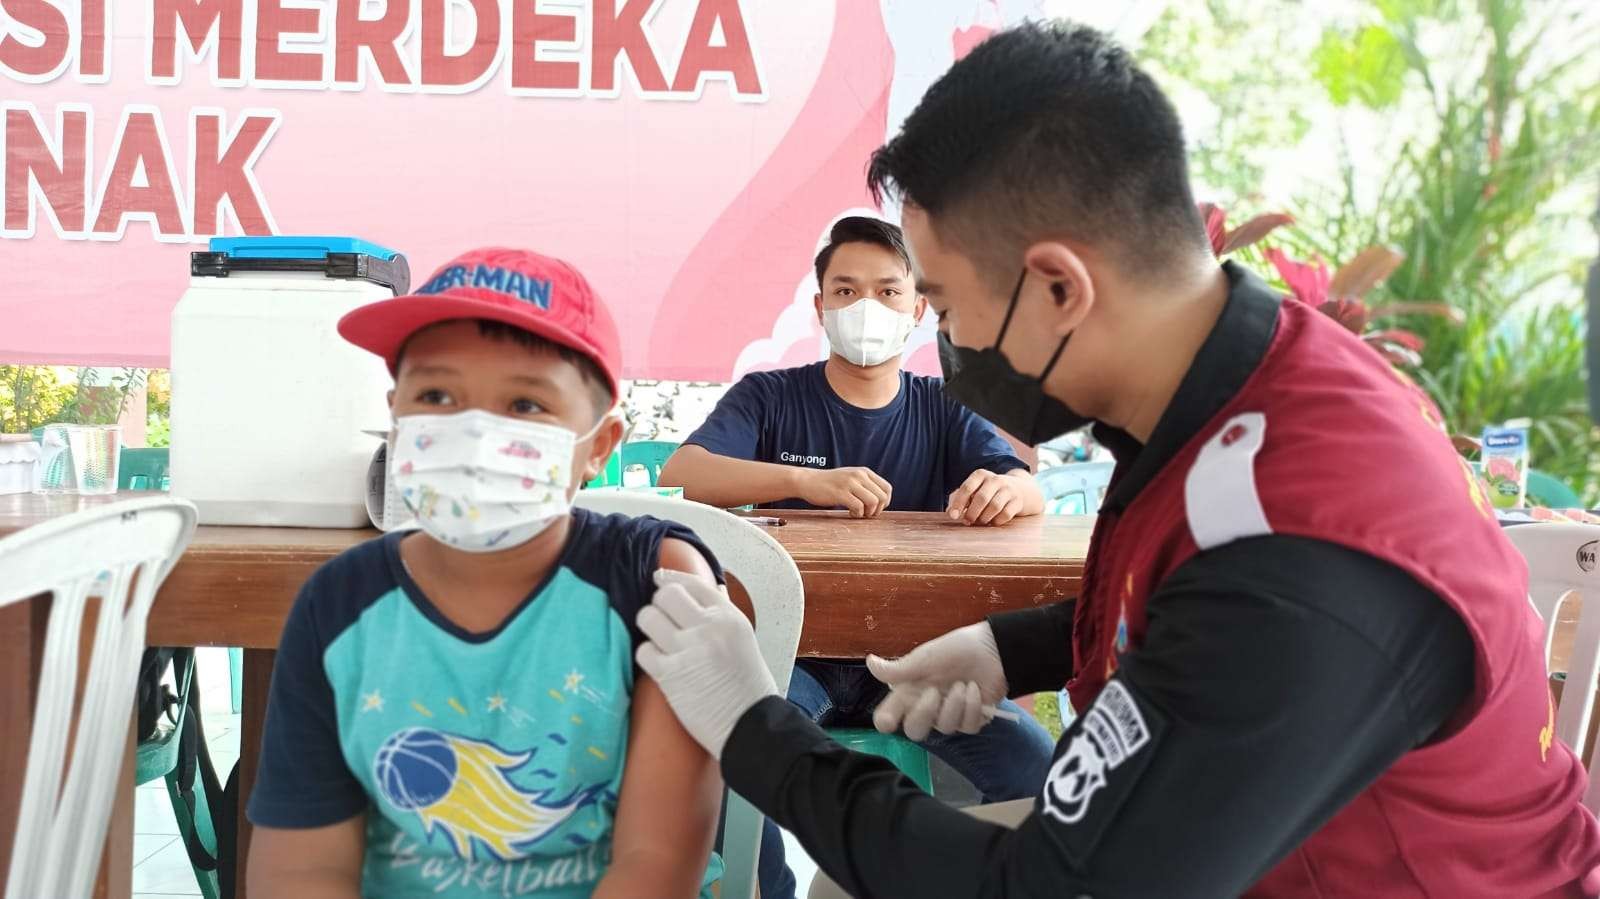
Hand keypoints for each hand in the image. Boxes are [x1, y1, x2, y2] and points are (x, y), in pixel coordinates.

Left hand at [636, 570, 778, 758]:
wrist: (749, 726)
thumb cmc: (749, 687)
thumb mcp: (744, 640)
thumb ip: (723, 615)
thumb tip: (708, 590)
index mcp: (729, 618)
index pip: (693, 583)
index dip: (670, 578)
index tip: (658, 579)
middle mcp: (708, 628)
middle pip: (666, 595)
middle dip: (658, 603)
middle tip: (661, 617)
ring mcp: (687, 650)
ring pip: (648, 617)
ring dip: (648, 626)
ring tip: (657, 638)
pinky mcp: (670, 675)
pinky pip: (643, 651)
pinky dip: (647, 655)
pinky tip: (658, 663)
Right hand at [798, 466, 891, 517]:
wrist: (808, 481)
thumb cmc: (830, 483)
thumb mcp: (851, 477)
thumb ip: (865, 485)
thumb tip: (881, 502)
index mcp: (864, 471)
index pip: (887, 488)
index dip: (885, 502)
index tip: (875, 508)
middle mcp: (859, 475)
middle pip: (882, 497)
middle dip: (877, 510)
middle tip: (866, 513)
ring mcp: (850, 483)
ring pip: (873, 502)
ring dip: (867, 513)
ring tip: (858, 513)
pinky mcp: (840, 493)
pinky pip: (858, 507)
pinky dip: (857, 514)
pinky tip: (850, 513)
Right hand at [867, 621, 1007, 739]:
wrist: (992, 649)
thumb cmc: (955, 650)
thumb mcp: (925, 657)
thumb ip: (898, 668)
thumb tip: (869, 662)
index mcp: (910, 693)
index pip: (888, 717)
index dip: (886, 722)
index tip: (890, 719)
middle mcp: (926, 708)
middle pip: (914, 731)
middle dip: (924, 714)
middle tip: (934, 692)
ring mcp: (949, 716)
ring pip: (944, 728)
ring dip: (955, 704)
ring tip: (963, 684)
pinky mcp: (971, 720)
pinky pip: (967, 727)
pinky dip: (972, 707)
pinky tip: (975, 689)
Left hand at [947, 470, 1025, 525]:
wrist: (1021, 490)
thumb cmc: (990, 492)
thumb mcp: (976, 490)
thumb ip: (962, 500)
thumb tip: (951, 513)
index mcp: (981, 475)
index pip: (967, 488)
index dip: (958, 503)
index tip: (953, 516)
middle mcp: (995, 479)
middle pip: (981, 498)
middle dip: (972, 513)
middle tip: (968, 521)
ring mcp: (1008, 489)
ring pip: (994, 507)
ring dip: (984, 518)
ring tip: (980, 522)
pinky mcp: (1017, 501)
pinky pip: (1005, 514)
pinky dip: (996, 521)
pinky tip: (992, 522)